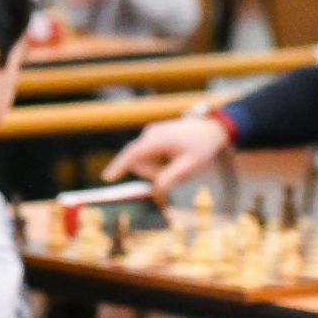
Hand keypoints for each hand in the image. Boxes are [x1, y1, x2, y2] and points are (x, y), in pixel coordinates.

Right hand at [101, 114, 229, 191]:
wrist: (210, 128)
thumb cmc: (202, 146)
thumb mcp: (190, 165)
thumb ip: (172, 177)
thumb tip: (156, 189)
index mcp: (157, 139)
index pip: (133, 154)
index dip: (119, 166)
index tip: (107, 178)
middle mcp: (149, 135)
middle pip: (137, 163)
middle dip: (152, 174)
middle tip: (177, 174)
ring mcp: (150, 136)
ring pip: (143, 162)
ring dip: (158, 170)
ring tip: (179, 165)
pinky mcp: (152, 139)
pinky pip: (149, 158)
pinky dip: (160, 164)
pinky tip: (176, 159)